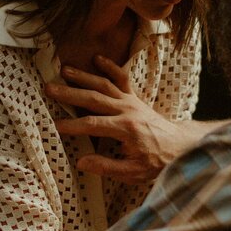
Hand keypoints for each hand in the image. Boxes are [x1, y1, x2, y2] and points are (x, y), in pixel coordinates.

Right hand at [47, 55, 191, 184]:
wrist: (180, 146)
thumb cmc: (157, 161)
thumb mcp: (133, 172)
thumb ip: (106, 167)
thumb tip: (81, 162)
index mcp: (126, 129)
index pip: (93, 125)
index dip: (73, 125)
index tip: (55, 124)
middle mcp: (127, 110)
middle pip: (94, 98)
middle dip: (70, 93)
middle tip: (50, 88)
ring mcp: (131, 101)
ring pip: (104, 84)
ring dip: (83, 76)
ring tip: (63, 69)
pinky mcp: (135, 97)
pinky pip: (122, 78)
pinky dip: (110, 67)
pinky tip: (96, 58)